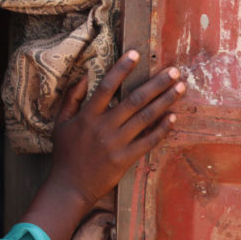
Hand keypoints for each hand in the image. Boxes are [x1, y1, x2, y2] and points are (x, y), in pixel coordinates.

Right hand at [49, 49, 184, 206]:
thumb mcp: (61, 122)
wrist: (70, 185)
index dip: (121, 69)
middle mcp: (104, 127)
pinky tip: (173, 117)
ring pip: (145, 118)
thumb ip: (71, 98)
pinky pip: (149, 141)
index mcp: (87, 116)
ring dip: (165, 102)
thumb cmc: (65, 152)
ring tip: (179, 88)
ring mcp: (117, 143)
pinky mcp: (127, 158)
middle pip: (134, 100)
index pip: (106, 86)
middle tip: (173, 71)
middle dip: (156, 84)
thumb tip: (84, 77)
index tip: (135, 54)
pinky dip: (162, 129)